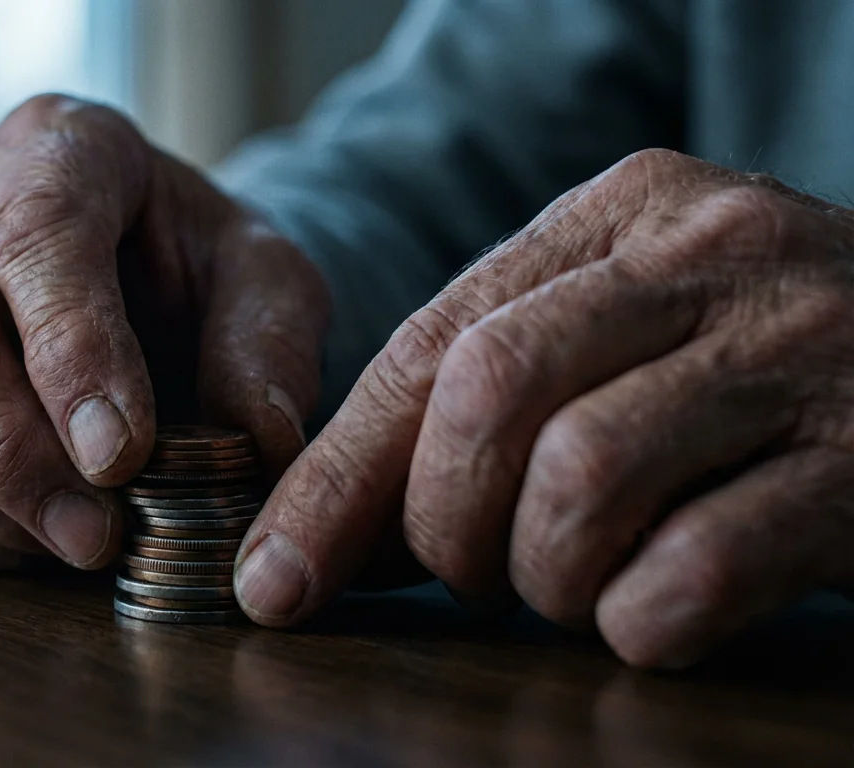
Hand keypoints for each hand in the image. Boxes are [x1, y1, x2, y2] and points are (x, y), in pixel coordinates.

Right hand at [0, 95, 328, 569]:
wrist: (153, 276)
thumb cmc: (203, 268)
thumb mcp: (269, 281)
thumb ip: (268, 348)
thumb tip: (252, 442)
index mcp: (56, 149)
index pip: (35, 231)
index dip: (70, 348)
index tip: (122, 454)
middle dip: (5, 444)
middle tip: (96, 531)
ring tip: (80, 545)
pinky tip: (40, 542)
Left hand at [237, 148, 853, 667]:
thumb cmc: (753, 359)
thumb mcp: (623, 327)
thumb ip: (488, 393)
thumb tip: (325, 528)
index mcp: (622, 212)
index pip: (429, 344)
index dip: (336, 477)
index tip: (274, 578)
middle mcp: (709, 255)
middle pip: (488, 394)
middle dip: (442, 522)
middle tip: (471, 575)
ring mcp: (800, 349)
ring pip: (581, 476)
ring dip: (543, 574)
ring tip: (573, 586)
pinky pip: (699, 565)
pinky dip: (640, 617)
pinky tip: (648, 615)